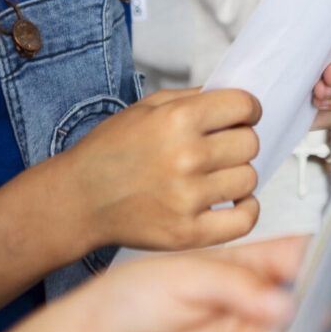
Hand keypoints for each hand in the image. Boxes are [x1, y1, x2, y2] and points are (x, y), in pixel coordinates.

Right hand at [72, 88, 262, 249]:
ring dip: (237, 174)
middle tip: (222, 148)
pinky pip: (244, 219)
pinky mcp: (188, 232)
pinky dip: (246, 209)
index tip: (242, 116)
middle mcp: (186, 157)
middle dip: (239, 141)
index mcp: (177, 120)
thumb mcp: (146, 108)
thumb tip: (234, 100)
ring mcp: (188, 197)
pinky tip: (231, 201)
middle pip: (250, 142)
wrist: (80, 198)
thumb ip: (192, 99)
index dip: (248, 109)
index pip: (243, 106)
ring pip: (249, 178)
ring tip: (215, 175)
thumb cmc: (111, 151)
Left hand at [72, 237, 308, 331]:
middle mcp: (256, 315)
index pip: (299, 260)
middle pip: (307, 315)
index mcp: (250, 272)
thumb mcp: (183, 274)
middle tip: (312, 320)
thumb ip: (235, 285)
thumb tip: (284, 302)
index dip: (322, 259)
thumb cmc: (134, 298)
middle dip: (318, 319)